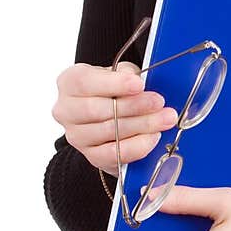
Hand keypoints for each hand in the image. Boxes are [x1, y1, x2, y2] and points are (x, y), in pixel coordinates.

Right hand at [51, 60, 178, 174]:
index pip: (85, 82)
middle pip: (97, 110)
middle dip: (133, 106)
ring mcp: (76, 136)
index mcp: (69, 82)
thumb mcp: (120, 73)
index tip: (139, 84)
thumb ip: (128, 75)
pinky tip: (153, 136)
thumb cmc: (114, 90)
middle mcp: (66, 110)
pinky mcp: (91, 156)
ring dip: (142, 125)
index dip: (114, 84)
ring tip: (164, 118)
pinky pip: (114, 153)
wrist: (110, 116)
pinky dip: (137, 145)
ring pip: (108, 132)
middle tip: (158, 102)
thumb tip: (141, 83)